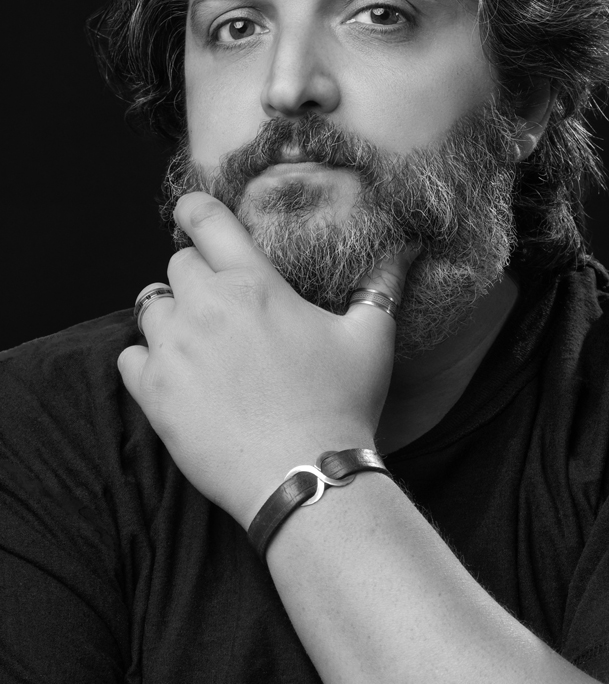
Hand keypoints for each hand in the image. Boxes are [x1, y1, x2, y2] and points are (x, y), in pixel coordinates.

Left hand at [118, 192, 415, 529]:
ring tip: (196, 341)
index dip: (193, 207)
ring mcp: (174, 349)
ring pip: (150, 307)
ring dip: (170, 316)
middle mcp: (207, 306)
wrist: (305, 476)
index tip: (190, 211)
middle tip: (219, 304)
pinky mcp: (154, 392)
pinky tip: (176, 375)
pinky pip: (130, 357)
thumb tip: (404, 247)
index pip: (206, 220)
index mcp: (254, 283)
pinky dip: (146, 360)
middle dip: (195, 275)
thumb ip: (381, 286)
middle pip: (177, 264)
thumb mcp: (370, 339)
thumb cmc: (341, 404)